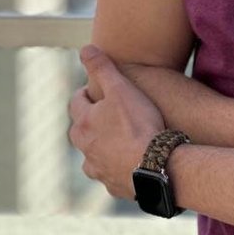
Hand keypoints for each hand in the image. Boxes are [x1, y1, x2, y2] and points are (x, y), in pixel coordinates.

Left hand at [68, 45, 165, 199]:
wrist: (156, 166)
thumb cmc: (139, 124)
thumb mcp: (121, 88)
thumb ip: (102, 68)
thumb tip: (85, 48)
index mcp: (84, 124)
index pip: (77, 102)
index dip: (88, 92)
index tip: (100, 89)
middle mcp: (86, 150)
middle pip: (81, 130)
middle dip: (92, 120)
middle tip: (110, 111)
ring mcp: (99, 170)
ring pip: (93, 155)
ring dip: (102, 146)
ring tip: (120, 138)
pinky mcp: (114, 186)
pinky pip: (111, 173)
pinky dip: (117, 166)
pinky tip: (131, 161)